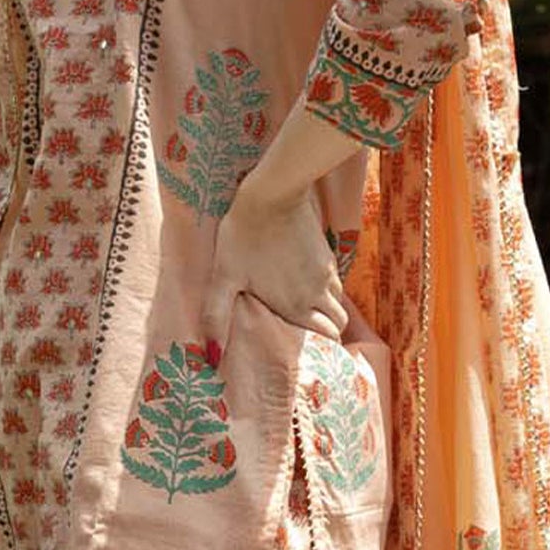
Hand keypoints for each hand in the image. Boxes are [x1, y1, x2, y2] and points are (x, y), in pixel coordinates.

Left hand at [201, 177, 347, 363]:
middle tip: (309, 335)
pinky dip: (326, 289)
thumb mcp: (224, 277)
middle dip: (329, 332)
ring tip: (306, 310)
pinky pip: (334, 280)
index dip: (322, 349)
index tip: (310, 354)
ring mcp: (326, 272)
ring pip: (339, 301)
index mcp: (297, 306)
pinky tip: (304, 283)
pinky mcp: (326, 252)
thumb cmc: (243, 236)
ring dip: (327, 309)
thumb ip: (217, 317)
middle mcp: (318, 293)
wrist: (272, 194)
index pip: (327, 338)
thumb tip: (210, 356)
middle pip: (338, 323)